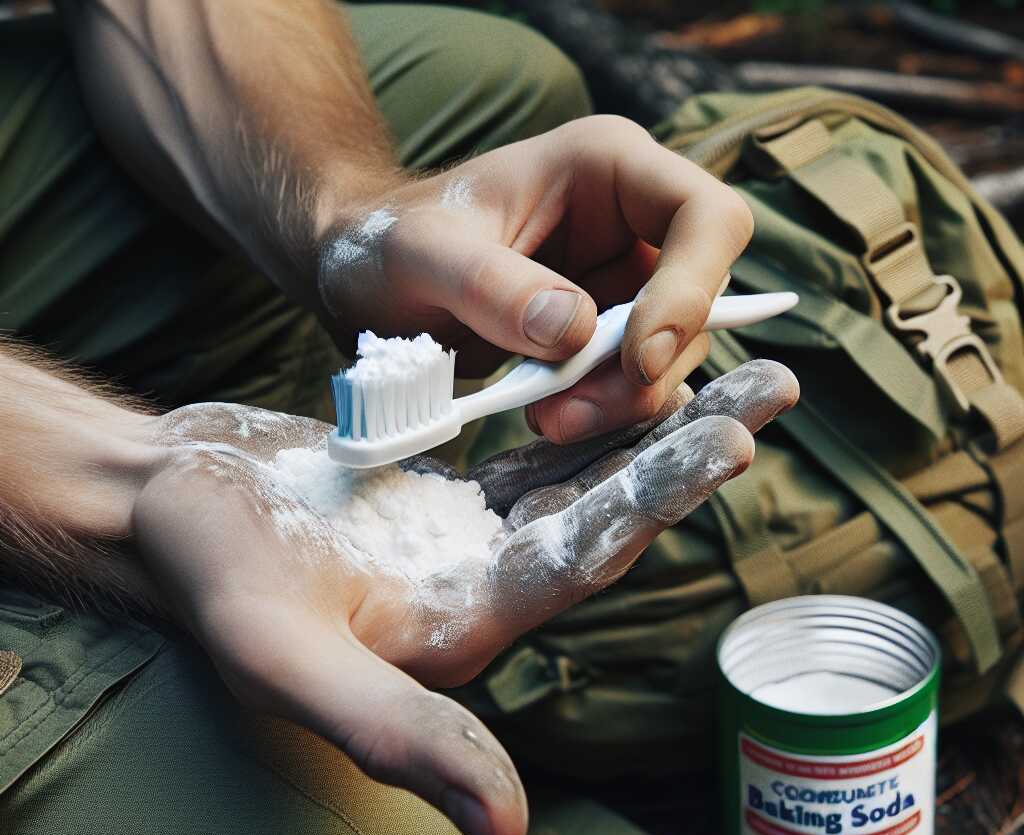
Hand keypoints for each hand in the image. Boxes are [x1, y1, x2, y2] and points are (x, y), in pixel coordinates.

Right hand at [133, 361, 796, 834]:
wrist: (165, 504)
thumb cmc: (213, 577)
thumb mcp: (288, 659)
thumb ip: (395, 737)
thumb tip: (507, 834)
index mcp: (466, 627)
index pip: (585, 559)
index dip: (659, 498)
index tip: (734, 437)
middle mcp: (485, 586)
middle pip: (607, 512)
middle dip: (686, 451)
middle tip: (768, 386)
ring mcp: (470, 538)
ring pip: (582, 476)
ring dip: (651, 424)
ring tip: (726, 368)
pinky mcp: (449, 496)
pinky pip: (535, 453)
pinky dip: (584, 416)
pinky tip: (629, 379)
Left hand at [317, 116, 753, 443]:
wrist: (368, 278)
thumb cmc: (392, 241)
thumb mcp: (424, 254)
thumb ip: (491, 285)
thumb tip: (574, 332)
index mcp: (609, 169)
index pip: (708, 219)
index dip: (692, 290)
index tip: (634, 358)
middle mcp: (632, 227)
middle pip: (701, 303)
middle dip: (646, 371)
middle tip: (567, 413)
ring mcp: (623, 288)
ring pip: (671, 357)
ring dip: (619, 403)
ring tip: (545, 420)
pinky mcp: (602, 341)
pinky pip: (630, 386)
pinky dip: (602, 413)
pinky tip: (547, 418)